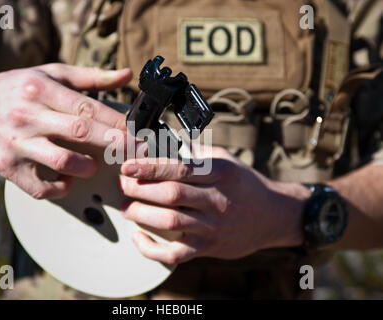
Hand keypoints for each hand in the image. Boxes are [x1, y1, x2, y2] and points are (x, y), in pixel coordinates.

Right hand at [0, 64, 131, 198]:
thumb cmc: (19, 88)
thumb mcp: (51, 74)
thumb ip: (91, 77)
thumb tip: (127, 76)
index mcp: (41, 89)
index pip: (88, 107)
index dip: (117, 123)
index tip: (139, 132)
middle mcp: (28, 115)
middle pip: (81, 132)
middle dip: (116, 145)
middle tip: (139, 153)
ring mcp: (16, 142)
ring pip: (61, 161)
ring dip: (86, 167)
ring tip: (94, 165)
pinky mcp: (6, 166)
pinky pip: (38, 187)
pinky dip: (59, 188)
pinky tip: (67, 180)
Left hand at [119, 147, 310, 263]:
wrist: (273, 216)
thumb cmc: (244, 184)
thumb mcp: (225, 160)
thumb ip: (196, 153)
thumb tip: (163, 143)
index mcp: (220, 173)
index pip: (180, 169)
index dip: (150, 167)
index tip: (127, 166)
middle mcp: (217, 199)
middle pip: (172, 195)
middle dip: (140, 189)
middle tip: (123, 185)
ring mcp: (214, 226)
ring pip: (171, 222)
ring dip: (142, 214)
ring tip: (126, 207)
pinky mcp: (209, 248)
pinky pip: (177, 253)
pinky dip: (153, 249)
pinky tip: (138, 238)